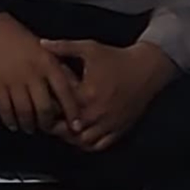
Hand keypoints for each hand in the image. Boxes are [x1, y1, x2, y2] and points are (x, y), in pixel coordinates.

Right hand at [0, 12, 81, 135]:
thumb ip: (60, 71)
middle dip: (47, 123)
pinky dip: (9, 119)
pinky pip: (4, 107)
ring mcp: (13, 79)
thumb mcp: (46, 52)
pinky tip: (12, 124)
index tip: (75, 126)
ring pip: (24, 110)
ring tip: (29, 128)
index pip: (64, 93)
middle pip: (44, 107)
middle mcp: (32, 74)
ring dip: (28, 124)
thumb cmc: (23, 41)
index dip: (72, 112)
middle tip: (48, 129)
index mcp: (48, 64)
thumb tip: (75, 94)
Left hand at [41, 39, 175, 152]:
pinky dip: (88, 143)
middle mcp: (97, 113)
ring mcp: (109, 124)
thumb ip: (63, 47)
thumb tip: (41, 43)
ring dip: (71, 137)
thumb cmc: (116, 58)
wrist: (147, 68)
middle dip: (56, 126)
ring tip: (64, 126)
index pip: (59, 108)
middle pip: (68, 130)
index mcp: (86, 94)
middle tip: (48, 117)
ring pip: (83, 141)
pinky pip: (100, 145)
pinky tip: (81, 134)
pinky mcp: (120, 129)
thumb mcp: (89, 48)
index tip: (43, 101)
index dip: (47, 106)